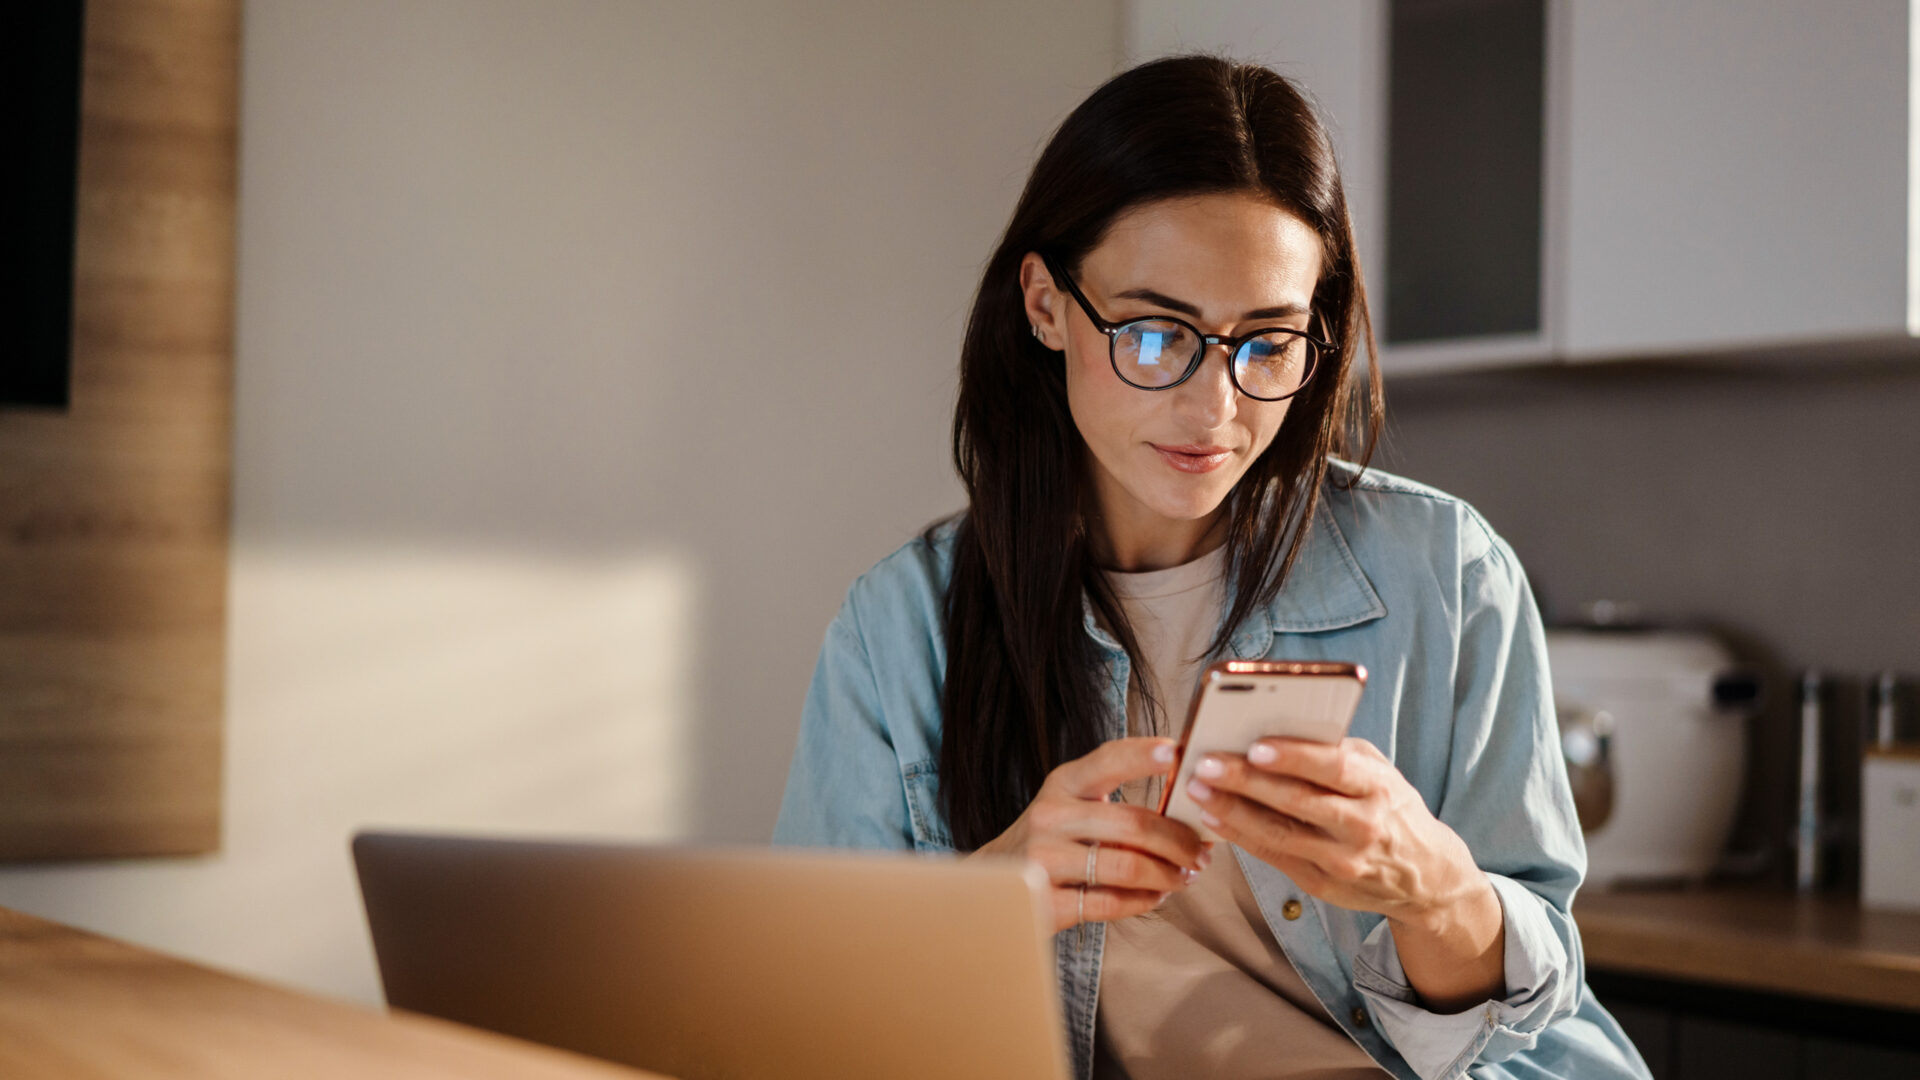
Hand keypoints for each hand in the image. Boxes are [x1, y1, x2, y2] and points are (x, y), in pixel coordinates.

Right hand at [971, 736, 1212, 932]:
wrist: (992, 883)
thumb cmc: (1050, 840)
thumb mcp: (1070, 804)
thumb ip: (1114, 799)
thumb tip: (1187, 802)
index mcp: (1062, 783)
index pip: (1108, 760)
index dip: (1145, 755)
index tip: (1179, 754)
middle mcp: (1050, 816)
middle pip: (1133, 824)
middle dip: (1179, 841)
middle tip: (1202, 853)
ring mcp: (1043, 860)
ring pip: (1127, 867)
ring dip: (1168, 875)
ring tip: (1184, 877)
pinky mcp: (1045, 901)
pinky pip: (1110, 903)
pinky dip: (1143, 901)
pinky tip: (1155, 896)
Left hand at [1185, 736, 1504, 1010]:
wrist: (1425, 876)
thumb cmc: (1391, 807)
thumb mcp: (1380, 772)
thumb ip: (1337, 752)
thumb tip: (1277, 729)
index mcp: (1379, 787)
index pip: (1334, 768)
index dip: (1294, 757)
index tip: (1255, 746)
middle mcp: (1363, 826)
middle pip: (1297, 801)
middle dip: (1246, 782)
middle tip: (1205, 764)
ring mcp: (1342, 861)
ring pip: (1279, 834)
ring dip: (1232, 811)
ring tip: (1197, 789)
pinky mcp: (1323, 885)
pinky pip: (1274, 857)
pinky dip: (1240, 837)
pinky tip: (1213, 819)